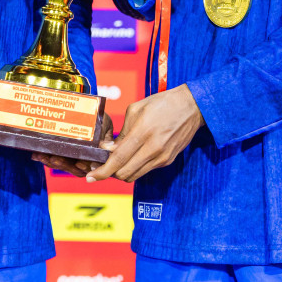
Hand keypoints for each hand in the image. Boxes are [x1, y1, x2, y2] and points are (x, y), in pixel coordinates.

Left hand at [32, 114, 114, 177]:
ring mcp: (72, 157)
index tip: (79, 164)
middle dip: (63, 164)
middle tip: (53, 159)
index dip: (85, 166)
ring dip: (51, 162)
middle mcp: (84, 158)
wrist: (89, 110)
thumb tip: (106, 145)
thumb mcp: (104, 124)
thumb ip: (103, 134)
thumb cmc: (98, 118)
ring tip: (41, 156)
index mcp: (96, 154)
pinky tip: (36, 155)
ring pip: (62, 164)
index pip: (91, 164)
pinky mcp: (62, 153)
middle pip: (74, 167)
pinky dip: (45, 157)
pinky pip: (54, 159)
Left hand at [85, 85, 202, 182]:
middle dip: (109, 173)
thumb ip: (122, 132)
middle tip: (102, 166)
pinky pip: (145, 170)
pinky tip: (132, 156)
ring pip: (134, 176)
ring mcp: (162, 157)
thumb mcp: (136, 110)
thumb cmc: (161, 103)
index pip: (118, 160)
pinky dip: (135, 167)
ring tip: (116, 162)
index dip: (102, 171)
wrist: (191, 106)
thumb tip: (108, 150)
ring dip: (122, 172)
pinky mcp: (167, 160)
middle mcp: (153, 148)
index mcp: (142, 132)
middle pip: (124, 173)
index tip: (91, 177)